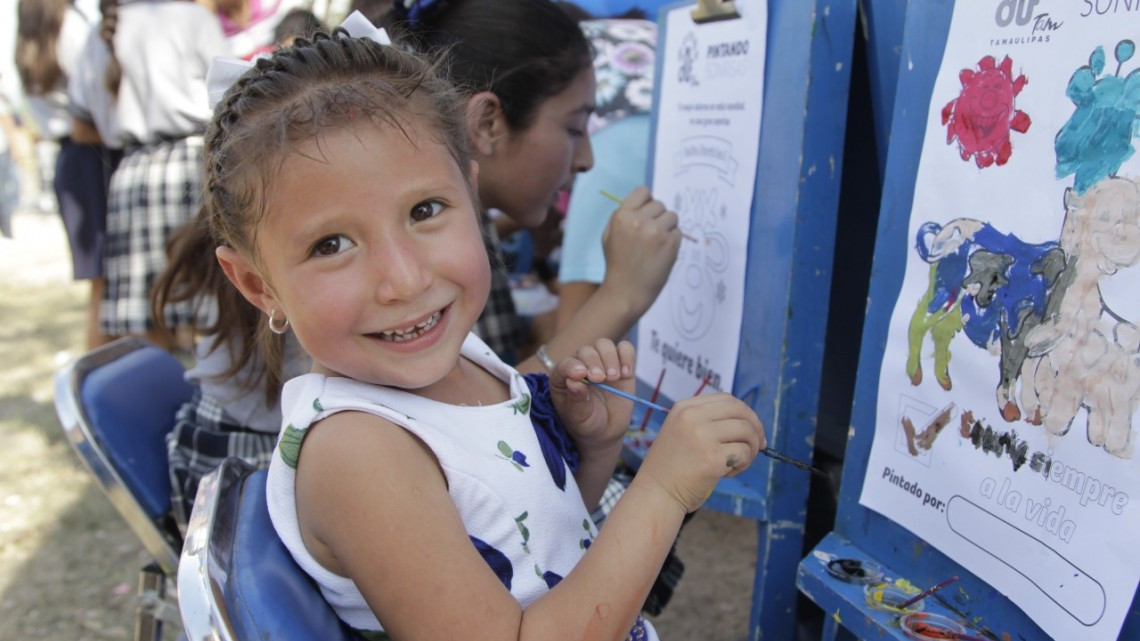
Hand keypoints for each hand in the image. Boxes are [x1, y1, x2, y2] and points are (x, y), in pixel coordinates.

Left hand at [548, 339, 635, 452]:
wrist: (605, 431)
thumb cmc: (586, 423)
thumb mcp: (577, 416)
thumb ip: (576, 399)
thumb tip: (573, 381)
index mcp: (562, 376)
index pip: (565, 364)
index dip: (572, 366)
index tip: (582, 375)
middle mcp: (580, 364)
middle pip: (586, 350)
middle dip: (594, 362)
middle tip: (601, 379)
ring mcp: (601, 362)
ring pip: (604, 345)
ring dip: (610, 358)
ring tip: (614, 378)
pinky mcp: (620, 364)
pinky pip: (625, 349)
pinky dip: (627, 357)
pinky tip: (626, 373)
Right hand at [599, 187, 680, 313]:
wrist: (626, 291)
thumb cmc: (617, 264)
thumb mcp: (609, 235)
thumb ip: (623, 215)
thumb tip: (643, 203)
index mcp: (622, 216)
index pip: (643, 192)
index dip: (646, 202)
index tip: (646, 213)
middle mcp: (639, 220)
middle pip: (659, 204)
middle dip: (657, 217)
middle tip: (651, 235)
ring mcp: (656, 232)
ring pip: (672, 216)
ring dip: (668, 227)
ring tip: (657, 244)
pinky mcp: (670, 243)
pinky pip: (678, 232)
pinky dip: (673, 240)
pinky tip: (662, 253)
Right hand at [634, 394, 765, 513]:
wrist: (656, 494)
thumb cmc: (672, 467)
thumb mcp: (682, 431)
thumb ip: (707, 421)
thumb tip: (749, 421)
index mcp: (684, 407)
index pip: (727, 399)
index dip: (745, 413)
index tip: (751, 429)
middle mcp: (692, 417)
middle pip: (740, 411)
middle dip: (756, 428)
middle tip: (759, 445)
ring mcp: (702, 436)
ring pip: (747, 432)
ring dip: (751, 449)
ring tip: (737, 464)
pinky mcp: (712, 458)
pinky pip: (743, 453)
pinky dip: (743, 465)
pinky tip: (727, 474)